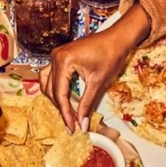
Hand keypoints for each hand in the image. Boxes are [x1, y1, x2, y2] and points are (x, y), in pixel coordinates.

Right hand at [39, 3, 150, 131]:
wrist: (118, 38)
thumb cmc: (111, 54)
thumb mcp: (98, 82)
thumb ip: (87, 104)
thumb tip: (82, 124)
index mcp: (64, 61)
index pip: (60, 93)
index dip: (65, 113)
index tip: (72, 128)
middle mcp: (56, 57)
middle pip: (52, 90)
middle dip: (61, 108)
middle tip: (72, 124)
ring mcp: (56, 55)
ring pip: (47, 83)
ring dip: (56, 99)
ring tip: (67, 112)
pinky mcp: (61, 57)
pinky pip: (51, 76)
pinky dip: (56, 88)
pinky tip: (65, 98)